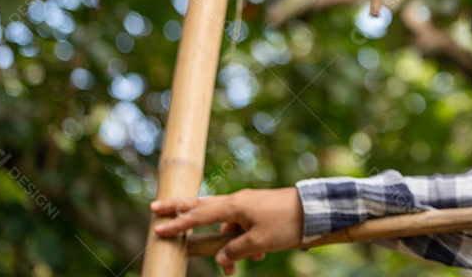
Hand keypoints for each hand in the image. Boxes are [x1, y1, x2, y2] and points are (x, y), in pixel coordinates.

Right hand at [151, 187, 303, 274]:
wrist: (315, 210)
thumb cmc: (286, 223)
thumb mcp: (259, 242)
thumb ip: (235, 250)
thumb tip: (219, 258)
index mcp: (234, 206)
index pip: (199, 214)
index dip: (177, 222)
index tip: (157, 226)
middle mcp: (236, 202)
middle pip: (202, 207)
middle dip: (180, 212)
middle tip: (156, 209)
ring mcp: (246, 206)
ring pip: (223, 225)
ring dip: (225, 247)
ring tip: (232, 269)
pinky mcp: (255, 211)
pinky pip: (239, 229)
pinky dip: (241, 244)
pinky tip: (257, 256)